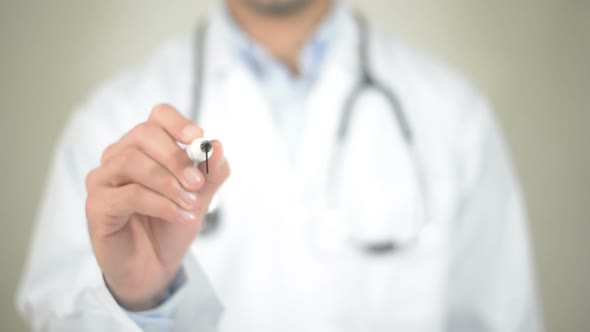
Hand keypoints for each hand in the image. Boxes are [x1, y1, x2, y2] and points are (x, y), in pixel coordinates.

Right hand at [85, 104, 229, 310]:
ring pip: (133, 162)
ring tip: (191, 205)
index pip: (158, 116)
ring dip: (169, 184)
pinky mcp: (96, 206)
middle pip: (144, 135)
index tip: (198, 139)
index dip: (178, 123)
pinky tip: (181, 217)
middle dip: (176, 158)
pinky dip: (162, 205)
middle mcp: (119, 156)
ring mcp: (103, 179)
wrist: (154, 267)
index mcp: (145, 147)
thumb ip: (211, 172)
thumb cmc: (171, 225)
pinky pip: (129, 195)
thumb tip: (216, 146)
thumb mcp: (200, 196)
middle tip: (198, 183)